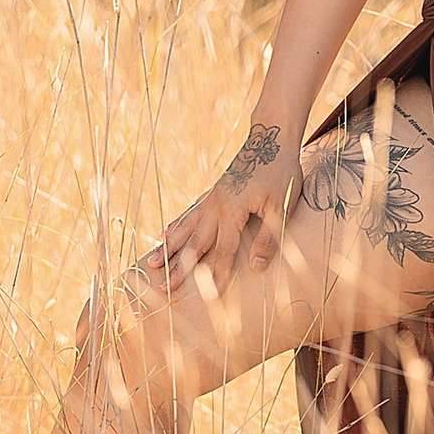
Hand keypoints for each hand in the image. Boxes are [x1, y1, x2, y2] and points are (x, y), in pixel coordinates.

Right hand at [128, 114, 304, 303]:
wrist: (271, 136)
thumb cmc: (281, 171)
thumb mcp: (282, 205)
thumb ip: (269, 238)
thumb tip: (256, 268)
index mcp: (234, 210)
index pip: (224, 251)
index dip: (218, 275)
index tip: (209, 298)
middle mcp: (217, 205)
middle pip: (196, 243)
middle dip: (180, 268)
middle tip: (164, 288)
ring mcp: (212, 198)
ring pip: (186, 228)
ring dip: (169, 248)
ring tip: (152, 264)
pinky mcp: (213, 192)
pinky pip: (190, 213)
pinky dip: (177, 225)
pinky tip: (165, 233)